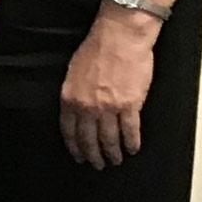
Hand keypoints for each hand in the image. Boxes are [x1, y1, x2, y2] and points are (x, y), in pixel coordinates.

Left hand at [59, 10, 157, 167]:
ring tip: (115, 160)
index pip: (69, 131)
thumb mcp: (73, 72)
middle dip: (93, 156)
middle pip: (89, 140)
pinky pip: (131, 131)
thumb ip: (74, 94)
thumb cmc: (97, 48)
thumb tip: (76, 110)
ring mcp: (109, 108)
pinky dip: (132, 143)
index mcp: (70, 98)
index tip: (78, 156)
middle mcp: (87, 106)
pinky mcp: (130, 105)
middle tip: (97, 164)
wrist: (120, 36)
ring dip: (113, 153)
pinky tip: (132, 148)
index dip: (75, 147)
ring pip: (110, 139)